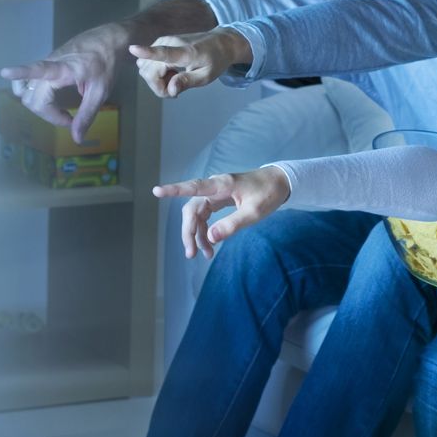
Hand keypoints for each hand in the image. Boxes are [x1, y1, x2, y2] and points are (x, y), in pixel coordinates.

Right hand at [0, 23, 125, 144]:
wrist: (107, 40)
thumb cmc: (107, 64)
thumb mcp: (101, 91)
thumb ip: (87, 115)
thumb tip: (77, 139)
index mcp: (64, 69)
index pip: (38, 69)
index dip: (20, 72)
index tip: (5, 71)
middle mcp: (49, 65)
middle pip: (32, 97)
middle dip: (48, 114)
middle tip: (70, 118)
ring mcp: (45, 63)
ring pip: (27, 91)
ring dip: (38, 106)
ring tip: (58, 110)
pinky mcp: (45, 64)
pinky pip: (29, 83)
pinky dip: (34, 95)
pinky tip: (47, 100)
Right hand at [130, 27, 251, 98]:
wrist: (219, 42)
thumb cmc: (215, 60)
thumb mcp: (206, 76)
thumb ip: (187, 82)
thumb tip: (170, 90)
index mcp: (186, 52)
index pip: (164, 53)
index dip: (147, 52)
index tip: (132, 48)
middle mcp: (170, 43)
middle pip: (149, 71)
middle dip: (159, 87)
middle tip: (177, 90)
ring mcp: (162, 41)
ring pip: (145, 69)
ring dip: (157, 80)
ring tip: (176, 78)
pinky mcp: (158, 43)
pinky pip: (147, 64)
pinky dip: (157, 73)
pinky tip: (171, 72)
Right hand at [153, 167, 290, 257]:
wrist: (280, 182)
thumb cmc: (269, 193)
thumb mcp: (255, 212)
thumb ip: (233, 224)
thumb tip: (211, 237)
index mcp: (223, 185)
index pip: (194, 187)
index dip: (174, 190)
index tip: (156, 191)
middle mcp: (215, 187)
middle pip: (192, 209)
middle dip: (188, 232)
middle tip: (191, 254)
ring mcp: (216, 193)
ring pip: (197, 214)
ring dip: (197, 234)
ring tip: (205, 254)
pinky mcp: (219, 199)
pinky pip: (205, 215)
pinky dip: (205, 230)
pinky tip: (210, 244)